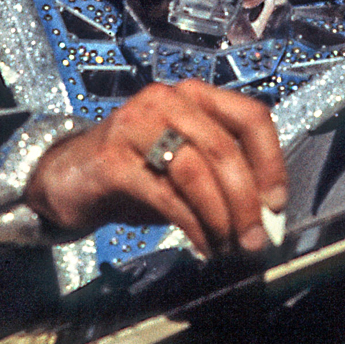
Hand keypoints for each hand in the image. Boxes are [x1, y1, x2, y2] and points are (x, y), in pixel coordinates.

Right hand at [24, 80, 286, 254]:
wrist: (67, 178)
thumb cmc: (135, 172)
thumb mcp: (185, 168)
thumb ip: (222, 181)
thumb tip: (266, 218)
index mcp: (192, 96)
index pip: (250, 116)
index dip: (271, 161)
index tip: (277, 203)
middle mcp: (164, 101)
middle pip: (224, 148)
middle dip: (247, 201)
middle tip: (257, 240)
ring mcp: (134, 126)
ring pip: (196, 172)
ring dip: (222, 217)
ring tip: (230, 247)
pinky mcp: (112, 160)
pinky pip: (166, 196)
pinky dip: (193, 226)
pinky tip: (204, 247)